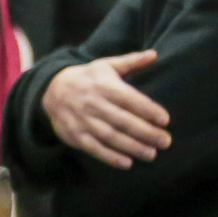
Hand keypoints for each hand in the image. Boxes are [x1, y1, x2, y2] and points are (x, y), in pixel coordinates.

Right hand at [41, 50, 170, 168]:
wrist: (51, 89)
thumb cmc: (87, 77)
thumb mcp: (106, 65)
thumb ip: (131, 61)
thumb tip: (155, 54)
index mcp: (104, 86)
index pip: (130, 99)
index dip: (148, 110)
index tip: (165, 120)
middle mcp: (94, 104)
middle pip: (123, 121)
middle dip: (146, 132)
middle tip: (165, 141)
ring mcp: (83, 121)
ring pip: (110, 137)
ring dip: (132, 147)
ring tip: (151, 154)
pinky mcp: (75, 135)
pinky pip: (94, 148)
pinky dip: (110, 157)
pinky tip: (127, 163)